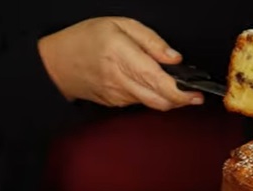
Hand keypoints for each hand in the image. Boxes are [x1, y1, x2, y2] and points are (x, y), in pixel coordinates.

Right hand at [38, 17, 202, 110]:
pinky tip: (153, 87)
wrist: (55, 63)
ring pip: (152, 104)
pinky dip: (152, 96)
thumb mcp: (119, 25)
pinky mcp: (115, 103)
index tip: (197, 93)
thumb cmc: (85, 39)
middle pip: (159, 99)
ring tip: (177, 88)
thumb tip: (174, 57)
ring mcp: (117, 95)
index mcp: (122, 56)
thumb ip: (150, 40)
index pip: (158, 81)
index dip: (181, 91)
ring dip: (168, 99)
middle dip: (181, 101)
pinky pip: (140, 102)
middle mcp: (120, 79)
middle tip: (195, 95)